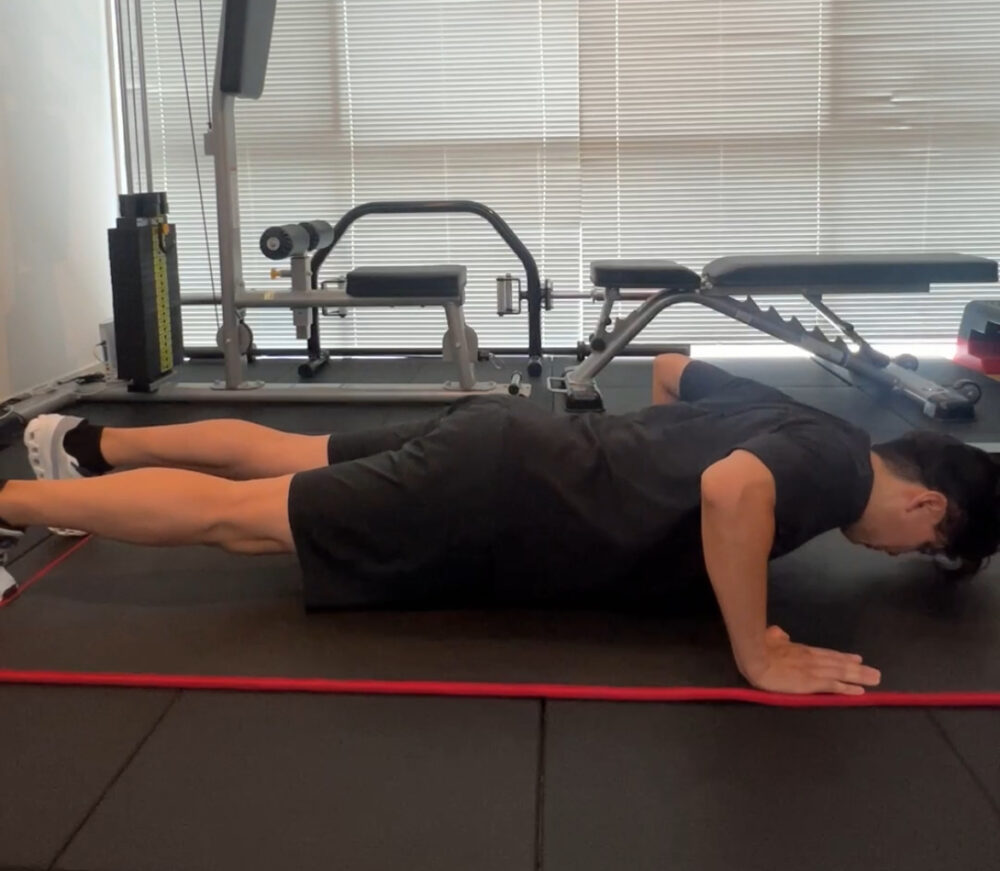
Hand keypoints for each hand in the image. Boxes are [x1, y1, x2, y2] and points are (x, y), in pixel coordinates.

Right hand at [740, 626, 881, 694]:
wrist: (755, 659)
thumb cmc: (759, 648)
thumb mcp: (769, 637)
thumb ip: (777, 636)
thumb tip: (782, 634)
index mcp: (802, 650)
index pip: (828, 654)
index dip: (844, 657)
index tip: (857, 659)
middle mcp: (813, 659)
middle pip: (840, 664)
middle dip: (859, 669)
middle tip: (877, 674)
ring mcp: (814, 671)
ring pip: (841, 673)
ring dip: (859, 677)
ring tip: (875, 680)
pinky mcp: (811, 683)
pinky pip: (833, 686)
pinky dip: (847, 688)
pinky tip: (859, 691)